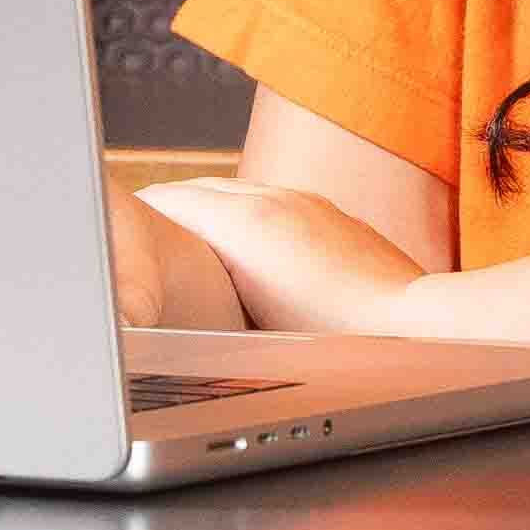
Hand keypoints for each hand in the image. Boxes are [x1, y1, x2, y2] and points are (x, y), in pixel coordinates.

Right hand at [134, 178, 437, 339]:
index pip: (172, 200)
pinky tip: (242, 246)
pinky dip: (245, 215)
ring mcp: (307, 204)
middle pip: (200, 189)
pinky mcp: (332, 216)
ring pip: (237, 193)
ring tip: (182, 237)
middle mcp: (275, 200)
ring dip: (206, 209)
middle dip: (166, 206)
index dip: (140, 213)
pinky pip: (272, 202)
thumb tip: (174, 310)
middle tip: (136, 230)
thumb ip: (208, 300)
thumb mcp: (253, 325)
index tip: (117, 226)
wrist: (412, 327)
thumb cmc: (337, 340)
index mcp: (248, 222)